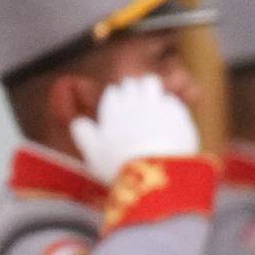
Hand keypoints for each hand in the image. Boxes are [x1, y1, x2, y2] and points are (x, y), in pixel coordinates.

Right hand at [70, 74, 201, 181]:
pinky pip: (170, 100)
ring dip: (148, 89)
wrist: (155, 172)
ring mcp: (156, 102)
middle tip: (133, 106)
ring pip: (150, 82)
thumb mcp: (93, 154)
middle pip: (130, 84)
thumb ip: (84, 134)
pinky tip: (166, 119)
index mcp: (112, 108)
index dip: (114, 101)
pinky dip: (167, 106)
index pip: (112, 92)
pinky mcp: (177, 111)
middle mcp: (133, 100)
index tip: (116, 111)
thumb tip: (77, 122)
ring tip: (150, 103)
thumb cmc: (119, 165)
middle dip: (130, 92)